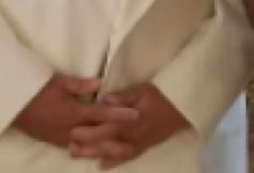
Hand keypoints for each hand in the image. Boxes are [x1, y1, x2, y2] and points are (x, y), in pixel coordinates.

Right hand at [14, 74, 139, 148]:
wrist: (14, 106)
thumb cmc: (37, 90)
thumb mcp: (59, 82)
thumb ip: (81, 85)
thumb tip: (101, 84)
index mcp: (73, 112)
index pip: (102, 113)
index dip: (120, 114)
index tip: (136, 114)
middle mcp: (71, 128)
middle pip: (99, 133)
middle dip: (119, 134)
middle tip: (137, 134)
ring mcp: (63, 138)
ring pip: (90, 145)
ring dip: (106, 146)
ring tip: (124, 148)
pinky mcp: (56, 143)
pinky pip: (77, 149)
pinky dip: (89, 150)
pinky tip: (99, 152)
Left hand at [69, 83, 189, 168]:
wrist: (183, 108)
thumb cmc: (162, 95)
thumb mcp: (143, 89)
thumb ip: (124, 95)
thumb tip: (105, 99)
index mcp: (129, 118)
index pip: (105, 125)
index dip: (88, 129)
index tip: (72, 130)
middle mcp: (131, 133)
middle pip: (105, 141)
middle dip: (86, 144)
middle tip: (69, 146)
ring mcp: (137, 142)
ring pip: (113, 152)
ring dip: (95, 154)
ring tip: (77, 154)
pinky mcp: (144, 146)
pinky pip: (127, 157)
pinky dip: (114, 163)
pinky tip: (102, 166)